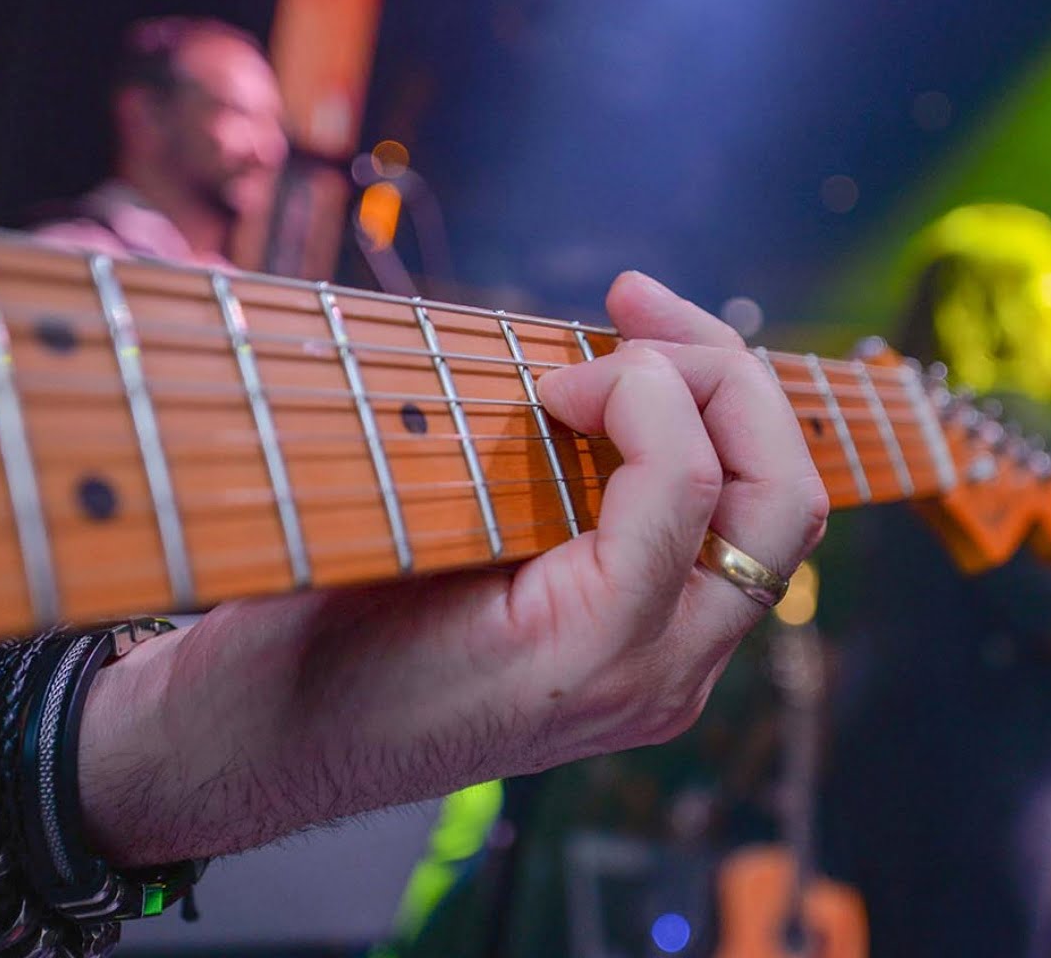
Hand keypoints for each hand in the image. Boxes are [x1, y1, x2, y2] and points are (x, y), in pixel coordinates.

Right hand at [77, 272, 828, 865]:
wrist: (267, 747)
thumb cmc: (302, 654)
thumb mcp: (388, 546)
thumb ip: (504, 467)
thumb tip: (578, 374)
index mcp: (593, 656)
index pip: (688, 482)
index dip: (634, 385)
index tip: (548, 374)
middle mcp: (657, 678)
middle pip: (783, 501)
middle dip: (726, 376)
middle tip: (634, 304)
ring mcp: (661, 677)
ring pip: (771, 524)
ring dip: (726, 410)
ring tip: (644, 331)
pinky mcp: (643, 659)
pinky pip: (719, 544)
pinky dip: (697, 455)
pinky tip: (628, 406)